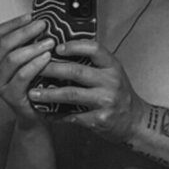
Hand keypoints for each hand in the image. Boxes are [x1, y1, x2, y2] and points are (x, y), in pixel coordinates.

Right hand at [0, 13, 54, 127]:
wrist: (34, 114)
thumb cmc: (32, 85)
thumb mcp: (27, 60)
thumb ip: (28, 43)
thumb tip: (41, 20)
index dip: (15, 22)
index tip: (32, 16)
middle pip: (5, 43)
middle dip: (25, 32)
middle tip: (43, 25)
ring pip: (12, 58)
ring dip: (33, 47)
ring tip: (49, 42)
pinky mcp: (10, 95)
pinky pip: (22, 75)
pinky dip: (35, 64)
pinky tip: (47, 57)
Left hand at [27, 40, 146, 142]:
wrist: (135, 121)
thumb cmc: (120, 94)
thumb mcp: (113, 73)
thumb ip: (94, 63)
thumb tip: (62, 51)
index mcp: (112, 66)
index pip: (93, 49)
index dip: (73, 46)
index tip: (56, 47)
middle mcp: (110, 82)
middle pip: (77, 71)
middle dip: (52, 69)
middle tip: (34, 68)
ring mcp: (105, 101)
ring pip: (71, 94)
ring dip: (49, 94)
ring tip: (33, 93)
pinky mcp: (99, 119)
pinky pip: (72, 116)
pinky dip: (56, 115)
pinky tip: (44, 113)